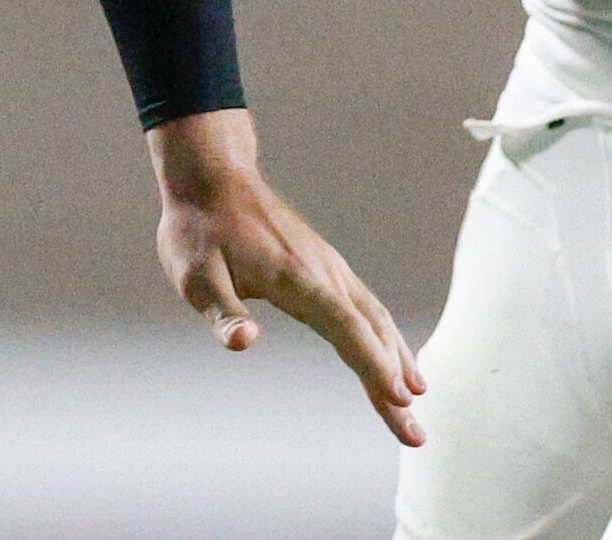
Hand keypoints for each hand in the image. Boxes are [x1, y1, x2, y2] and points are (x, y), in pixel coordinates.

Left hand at [150, 111, 425, 444]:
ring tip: (417, 402)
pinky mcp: (325, 267)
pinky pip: (366, 307)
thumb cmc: (200, 229)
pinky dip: (386, 337)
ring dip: (397, 362)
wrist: (212, 177)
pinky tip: (394, 357)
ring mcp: (329, 268)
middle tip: (415, 434)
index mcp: (297, 277)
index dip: (373, 365)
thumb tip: (243, 343)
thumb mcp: (194, 274)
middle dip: (393, 383)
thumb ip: (222, 311)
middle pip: (370, 332)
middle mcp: (324, 273)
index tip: (399, 400)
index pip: (345, 327)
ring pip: (375, 319)